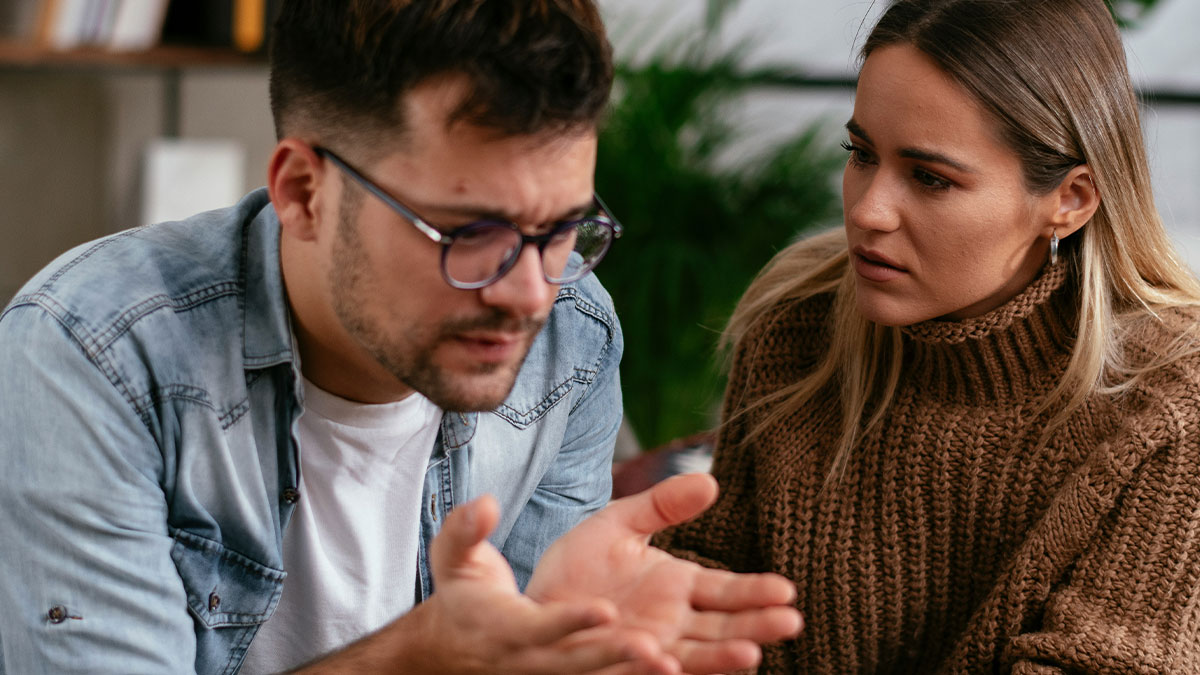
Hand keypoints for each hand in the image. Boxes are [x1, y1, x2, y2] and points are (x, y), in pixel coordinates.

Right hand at [405, 494, 679, 673]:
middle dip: (611, 657)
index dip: (571, 621)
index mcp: (504, 628)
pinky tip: (670, 667)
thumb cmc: (463, 595)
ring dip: (631, 673)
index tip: (607, 610)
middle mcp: (530, 660)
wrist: (456, 647)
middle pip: (574, 663)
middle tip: (651, 647)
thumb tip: (486, 503)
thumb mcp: (454, 559)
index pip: (538, 627)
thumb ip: (466, 531)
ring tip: (671, 663)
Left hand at [526, 473, 802, 673]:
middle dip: (755, 627)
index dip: (755, 592)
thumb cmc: (579, 565)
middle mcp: (670, 624)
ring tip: (749, 654)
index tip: (786, 590)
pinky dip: (652, 670)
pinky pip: (635, 671)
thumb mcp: (619, 523)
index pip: (726, 591)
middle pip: (721, 629)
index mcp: (678, 588)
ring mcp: (646, 649)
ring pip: (691, 657)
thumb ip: (661, 506)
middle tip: (790, 623)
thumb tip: (711, 480)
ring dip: (719, 658)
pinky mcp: (614, 667)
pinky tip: (667, 662)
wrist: (532, 599)